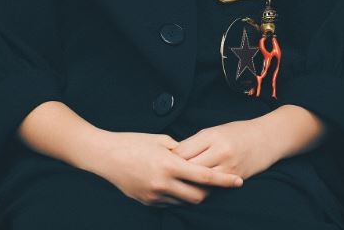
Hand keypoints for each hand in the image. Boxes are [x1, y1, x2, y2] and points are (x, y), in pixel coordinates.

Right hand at [89, 130, 243, 206]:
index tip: (238, 181)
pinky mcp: (147, 202)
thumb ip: (179, 150)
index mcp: (169, 164)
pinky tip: (177, 185)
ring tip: (196, 183)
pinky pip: (171, 204)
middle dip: (211, 192)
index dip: (224, 180)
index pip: (204, 177)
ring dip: (194, 195)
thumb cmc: (132, 142)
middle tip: (217, 183)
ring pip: (185, 202)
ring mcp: (154, 195)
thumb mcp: (159, 140)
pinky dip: (178, 197)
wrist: (105, 156)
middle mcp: (163, 183)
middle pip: (199, 196)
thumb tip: (194, 157)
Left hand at [170, 118, 276, 181]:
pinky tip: (195, 189)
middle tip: (165, 175)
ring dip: (188, 184)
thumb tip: (174, 154)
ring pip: (201, 182)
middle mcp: (220, 151)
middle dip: (176, 173)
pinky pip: (214, 188)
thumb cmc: (237, 131)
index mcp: (211, 136)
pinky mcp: (235, 178)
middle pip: (189, 168)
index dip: (170, 157)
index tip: (162, 160)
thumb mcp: (214, 130)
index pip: (183, 151)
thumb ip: (195, 143)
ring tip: (178, 184)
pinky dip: (203, 189)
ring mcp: (228, 167)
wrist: (266, 138)